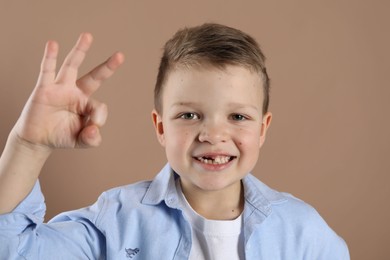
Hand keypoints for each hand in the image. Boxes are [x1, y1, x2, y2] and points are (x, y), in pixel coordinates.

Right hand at [12, 33, 123, 150]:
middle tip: (120, 55)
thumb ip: (92, 139)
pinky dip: (49, 58)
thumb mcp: (81, 141)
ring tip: (88, 36)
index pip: (99, 106)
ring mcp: (61, 88)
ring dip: (80, 51)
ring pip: (72, 66)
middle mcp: (76, 92)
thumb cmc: (62, 136)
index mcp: (87, 104)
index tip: (93, 127)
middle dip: (107, 66)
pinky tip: (52, 44)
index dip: (98, 117)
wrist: (38, 139)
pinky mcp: (44, 89)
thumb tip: (95, 130)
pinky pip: (47, 71)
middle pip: (95, 76)